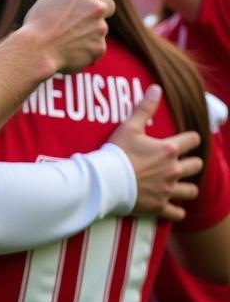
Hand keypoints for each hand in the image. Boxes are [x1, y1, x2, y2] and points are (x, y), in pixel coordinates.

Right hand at [21, 0, 116, 74]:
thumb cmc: (37, 24)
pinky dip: (85, 48)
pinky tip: (69, 51)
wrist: (36, 51)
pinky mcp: (100, 47)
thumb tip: (79, 0)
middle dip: (99, 10)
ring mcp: (101, 28)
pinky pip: (96, 45)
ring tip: (66, 39)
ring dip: (88, 31)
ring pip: (100, 28)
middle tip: (81, 19)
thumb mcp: (50, 0)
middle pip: (109, 4)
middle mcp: (96, 7)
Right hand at [109, 85, 201, 220]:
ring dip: (187, 187)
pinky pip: (178, 213)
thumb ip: (144, 108)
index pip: (193, 140)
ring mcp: (168, 190)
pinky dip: (176, 210)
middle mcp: (173, 170)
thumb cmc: (116, 152)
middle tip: (180, 162)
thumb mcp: (129, 127)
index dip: (190, 138)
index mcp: (169, 150)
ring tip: (178, 184)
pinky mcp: (160, 206)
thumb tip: (156, 88)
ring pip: (191, 190)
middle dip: (191, 163)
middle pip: (196, 165)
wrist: (105, 181)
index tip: (185, 139)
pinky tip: (172, 207)